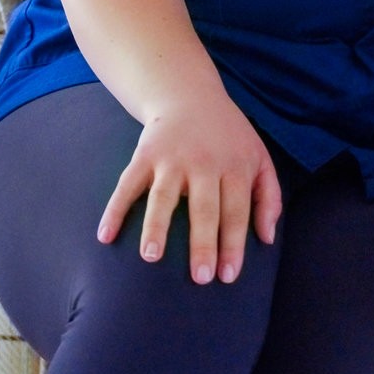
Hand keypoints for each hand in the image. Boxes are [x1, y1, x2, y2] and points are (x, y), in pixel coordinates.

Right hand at [97, 90, 282, 284]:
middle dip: (203, 244)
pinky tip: (105, 236)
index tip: (228, 276)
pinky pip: (127, 185)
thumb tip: (267, 238)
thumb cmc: (229, 137)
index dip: (233, 244)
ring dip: (157, 227)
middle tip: (200, 277)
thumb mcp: (259, 158)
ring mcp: (172, 159)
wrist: (190, 96)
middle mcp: (204, 163)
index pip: (236, 211)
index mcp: (235, 167)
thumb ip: (268, 197)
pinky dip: (114, 209)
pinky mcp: (144, 155)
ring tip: (151, 256)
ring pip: (163, 197)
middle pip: (204, 208)